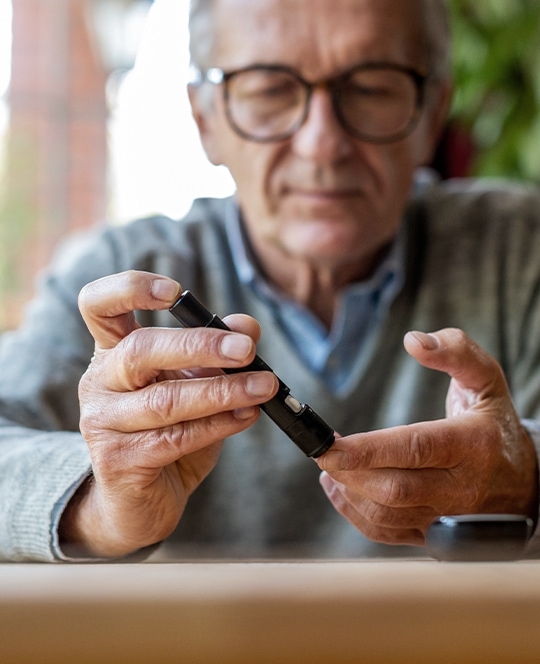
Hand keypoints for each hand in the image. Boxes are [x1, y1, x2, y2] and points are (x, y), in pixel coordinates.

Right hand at [60, 270, 277, 557]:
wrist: (141, 500)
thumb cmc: (167, 432)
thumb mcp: (193, 385)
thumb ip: (217, 353)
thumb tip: (248, 325)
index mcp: (112, 352)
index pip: (99, 305)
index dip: (130, 289)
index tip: (175, 291)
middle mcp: (99, 382)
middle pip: (140, 350)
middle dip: (200, 345)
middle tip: (247, 348)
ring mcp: (103, 423)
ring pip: (165, 400)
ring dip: (223, 391)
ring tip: (264, 386)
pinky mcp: (119, 462)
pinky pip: (175, 438)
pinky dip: (218, 425)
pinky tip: (247, 416)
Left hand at [316, 328, 538, 546]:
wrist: (528, 481)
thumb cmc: (495, 423)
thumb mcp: (486, 379)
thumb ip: (455, 351)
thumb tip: (413, 341)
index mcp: (473, 444)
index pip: (415, 448)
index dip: (368, 450)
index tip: (331, 445)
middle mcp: (462, 487)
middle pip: (395, 488)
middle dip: (349, 470)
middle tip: (322, 450)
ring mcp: (448, 517)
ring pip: (387, 514)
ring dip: (348, 491)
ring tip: (329, 465)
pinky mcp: (434, 534)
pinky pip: (388, 533)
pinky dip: (355, 514)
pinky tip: (340, 489)